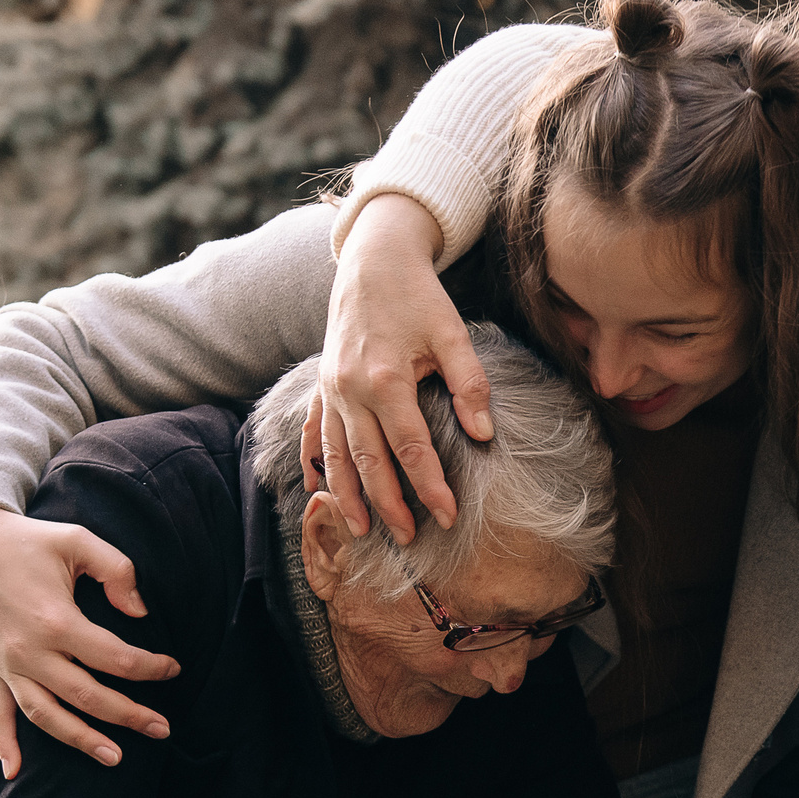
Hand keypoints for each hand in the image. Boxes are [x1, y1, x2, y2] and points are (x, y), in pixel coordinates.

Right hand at [0, 503, 180, 778]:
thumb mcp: (79, 541)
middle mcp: (29, 651)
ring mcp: (7, 664)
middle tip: (164, 729)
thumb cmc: (29, 541)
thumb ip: (118, 570)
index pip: (115, 658)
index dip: (151, 667)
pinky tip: (15, 772)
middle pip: (87, 696)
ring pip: (47, 715)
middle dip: (129, 715)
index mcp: (55, 621)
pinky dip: (4, 743)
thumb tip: (140, 612)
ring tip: (116, 758)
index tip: (174, 668)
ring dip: (80, 740)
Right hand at [315, 192, 490, 541]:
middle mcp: (349, 389)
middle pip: (369, 461)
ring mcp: (330, 389)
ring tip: (362, 530)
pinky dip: (316, 463)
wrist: (373, 259)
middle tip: (411, 538)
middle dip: (389, 504)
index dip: (430, 485)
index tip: (448, 515)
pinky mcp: (322, 385)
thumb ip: (469, 384)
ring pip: (337, 454)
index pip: (410, 447)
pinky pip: (315, 432)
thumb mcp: (452, 332)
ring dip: (348, 495)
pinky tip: (318, 490)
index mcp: (384, 378)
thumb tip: (484, 433)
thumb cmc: (418, 295)